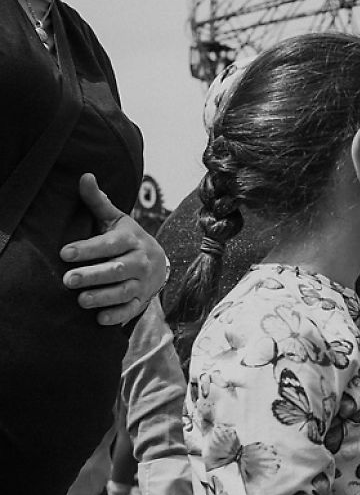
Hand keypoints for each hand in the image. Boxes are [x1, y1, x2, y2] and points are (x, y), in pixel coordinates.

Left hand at [60, 173, 166, 324]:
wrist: (159, 262)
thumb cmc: (128, 239)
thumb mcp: (116, 219)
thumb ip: (98, 201)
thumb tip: (84, 176)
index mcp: (131, 239)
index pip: (109, 244)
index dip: (87, 249)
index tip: (64, 253)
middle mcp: (139, 261)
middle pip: (116, 269)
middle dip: (92, 275)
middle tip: (67, 280)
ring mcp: (142, 282)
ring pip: (123, 291)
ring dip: (102, 297)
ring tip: (80, 300)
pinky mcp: (142, 300)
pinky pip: (131, 310)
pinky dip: (117, 315)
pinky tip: (100, 318)